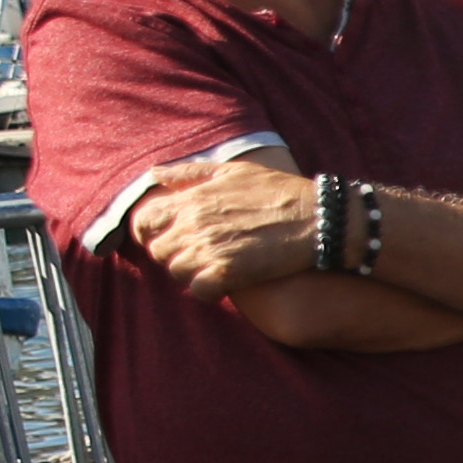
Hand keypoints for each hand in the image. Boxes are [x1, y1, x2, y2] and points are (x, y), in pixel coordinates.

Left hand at [127, 161, 327, 296]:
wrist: (319, 218)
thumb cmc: (281, 192)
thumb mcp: (235, 171)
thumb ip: (192, 173)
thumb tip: (156, 174)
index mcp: (191, 199)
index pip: (143, 220)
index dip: (149, 233)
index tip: (165, 238)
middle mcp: (193, 224)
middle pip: (159, 250)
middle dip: (174, 254)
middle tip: (198, 255)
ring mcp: (209, 249)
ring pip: (177, 272)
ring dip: (192, 273)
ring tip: (215, 267)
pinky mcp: (228, 273)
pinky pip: (199, 290)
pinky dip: (208, 290)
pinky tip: (224, 284)